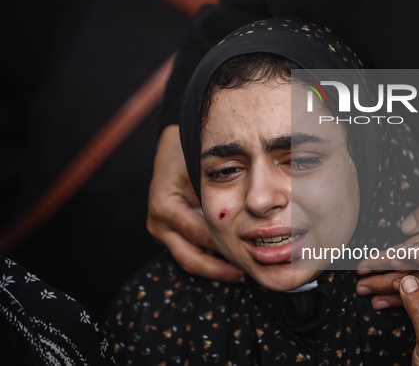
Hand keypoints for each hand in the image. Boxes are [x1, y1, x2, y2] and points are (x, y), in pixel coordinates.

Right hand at [147, 125, 243, 281]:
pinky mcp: (165, 234)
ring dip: (215, 268)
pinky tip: (229, 261)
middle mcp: (158, 222)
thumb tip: (256, 212)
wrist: (172, 150)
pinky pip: (188, 253)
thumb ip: (222, 191)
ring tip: (241, 271)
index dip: (226, 245)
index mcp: (165, 205)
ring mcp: (159, 231)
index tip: (251, 252)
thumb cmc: (190, 155)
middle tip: (246, 271)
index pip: (201, 235)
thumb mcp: (205, 169)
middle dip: (220, 269)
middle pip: (191, 258)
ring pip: (189, 261)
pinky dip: (209, 258)